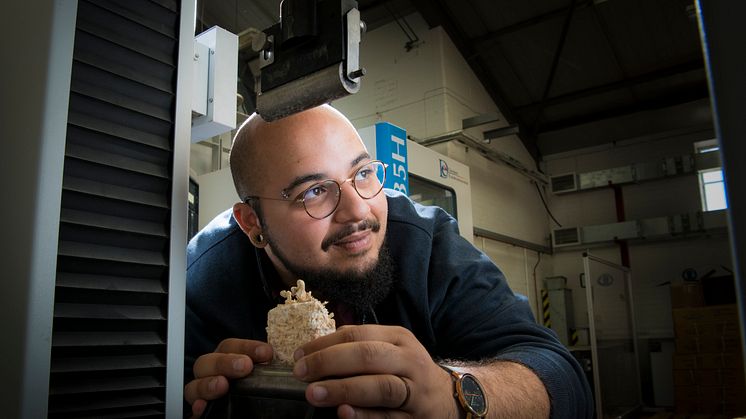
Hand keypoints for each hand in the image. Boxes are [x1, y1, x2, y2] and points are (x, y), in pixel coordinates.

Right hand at [184, 338, 272, 417]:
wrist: (249, 418)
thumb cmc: (254, 392)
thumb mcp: (262, 379)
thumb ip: (267, 371)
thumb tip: (290, 364)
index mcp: (226, 362)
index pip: (230, 347)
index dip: (246, 346)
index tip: (267, 353)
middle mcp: (210, 375)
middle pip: (207, 362)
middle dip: (225, 361)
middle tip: (245, 366)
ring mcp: (202, 394)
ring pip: (194, 384)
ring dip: (208, 383)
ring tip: (222, 385)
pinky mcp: (200, 411)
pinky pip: (192, 408)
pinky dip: (195, 406)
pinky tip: (202, 407)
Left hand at [292, 325, 456, 417]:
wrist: (448, 400)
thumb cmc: (408, 372)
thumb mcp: (392, 350)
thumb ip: (360, 346)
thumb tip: (316, 349)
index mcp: (399, 338)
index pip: (357, 334)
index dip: (324, 344)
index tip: (299, 356)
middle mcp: (409, 361)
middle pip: (367, 356)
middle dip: (330, 362)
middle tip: (301, 373)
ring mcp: (415, 391)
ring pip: (380, 386)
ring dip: (344, 389)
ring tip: (315, 394)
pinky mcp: (414, 418)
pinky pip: (388, 417)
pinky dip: (365, 416)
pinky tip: (344, 413)